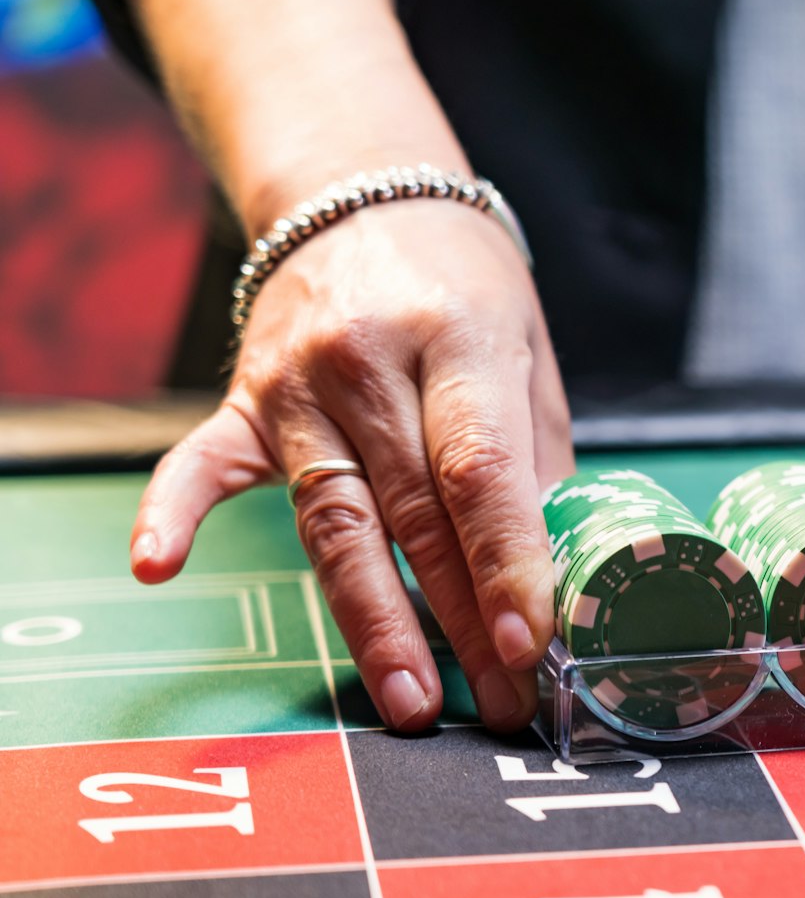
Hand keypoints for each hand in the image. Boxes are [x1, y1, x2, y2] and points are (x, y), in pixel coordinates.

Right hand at [130, 198, 574, 730]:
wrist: (364, 194)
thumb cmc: (465, 290)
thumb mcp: (528, 353)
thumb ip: (538, 458)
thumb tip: (556, 572)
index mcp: (459, 339)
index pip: (481, 470)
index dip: (506, 564)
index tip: (528, 643)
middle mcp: (369, 360)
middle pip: (414, 512)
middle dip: (458, 620)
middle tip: (499, 703)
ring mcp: (295, 383)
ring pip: (333, 519)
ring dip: (372, 620)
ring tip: (410, 699)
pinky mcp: (243, 402)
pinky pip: (202, 465)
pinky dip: (175, 513)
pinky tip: (156, 566)